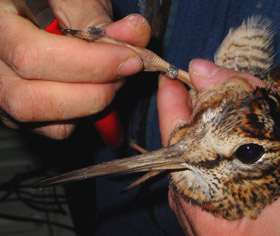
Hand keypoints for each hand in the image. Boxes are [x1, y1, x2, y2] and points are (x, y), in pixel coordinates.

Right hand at [0, 0, 150, 138]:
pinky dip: (82, 116)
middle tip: (123, 72)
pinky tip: (94, 90)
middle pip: (29, 100)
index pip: (33, 56)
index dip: (89, 64)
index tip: (129, 58)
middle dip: (91, 93)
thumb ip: (98, 18)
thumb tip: (135, 33)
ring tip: (112, 79)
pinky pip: (52, 129)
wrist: (36, 13)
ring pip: (41, 121)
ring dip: (89, 106)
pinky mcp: (19, 113)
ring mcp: (2, 93)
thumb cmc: (50, 3)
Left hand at [157, 59, 279, 234]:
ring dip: (196, 144)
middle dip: (185, 127)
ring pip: (190, 183)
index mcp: (228, 227)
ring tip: (204, 111)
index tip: (171, 85)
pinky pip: (206, 193)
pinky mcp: (234, 232)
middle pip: (180, 172)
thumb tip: (206, 70)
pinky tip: (218, 139)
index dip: (174, 117)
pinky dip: (208, 162)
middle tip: (187, 93)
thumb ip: (251, 100)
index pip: (180, 162)